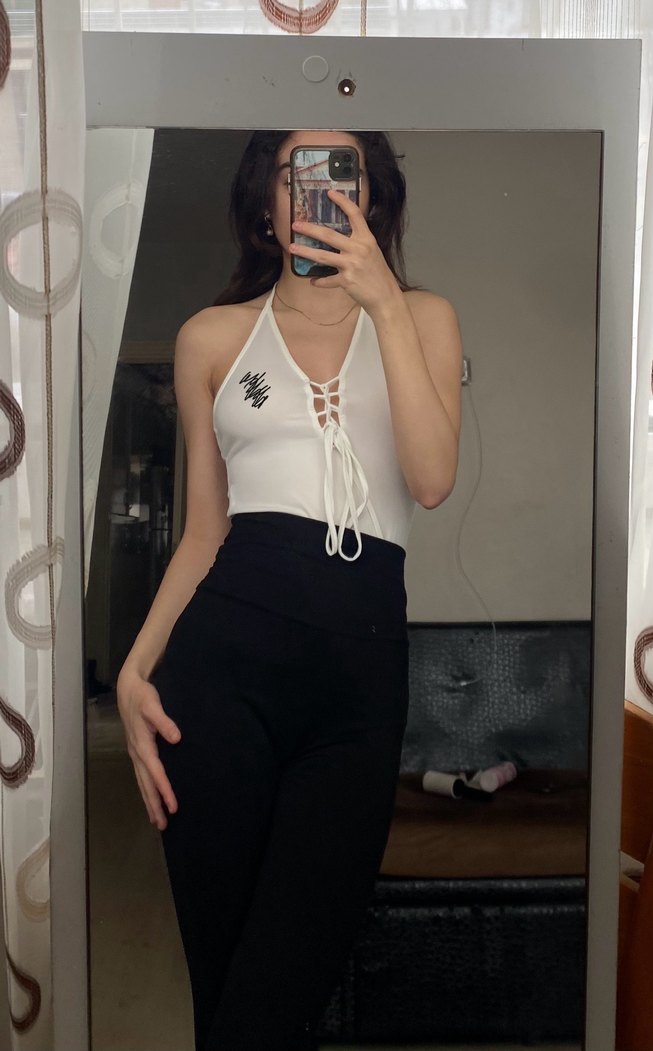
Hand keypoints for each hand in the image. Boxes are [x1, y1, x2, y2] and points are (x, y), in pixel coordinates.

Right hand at [116, 666, 180, 830]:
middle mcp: (137, 754)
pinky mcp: (137, 751)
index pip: (156, 773)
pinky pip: (141, 776)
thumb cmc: (142, 696)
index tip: (174, 806)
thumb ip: (164, 721)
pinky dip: (146, 790)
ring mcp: (135, 754)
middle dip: (154, 805)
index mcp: (142, 745)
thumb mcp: (153, 705)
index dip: (165, 790)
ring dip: (150, 801)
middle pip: (146, 784)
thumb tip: (176, 738)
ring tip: (157, 820)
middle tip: (163, 825)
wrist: (128, 689)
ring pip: (142, 783)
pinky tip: (151, 798)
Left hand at [289, 189, 400, 315]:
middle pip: (329, 234)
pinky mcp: (346, 281)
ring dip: (305, 251)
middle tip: (296, 224)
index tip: (330, 193)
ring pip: (322, 256)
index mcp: (367, 239)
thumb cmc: (378, 275)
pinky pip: (328, 280)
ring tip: (292, 248)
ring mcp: (352, 265)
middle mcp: (359, 249)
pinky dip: (320, 282)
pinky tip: (313, 281)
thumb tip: (339, 237)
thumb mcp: (372, 252)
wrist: (386, 297)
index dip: (342, 202)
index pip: (355, 214)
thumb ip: (358, 243)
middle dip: (310, 229)